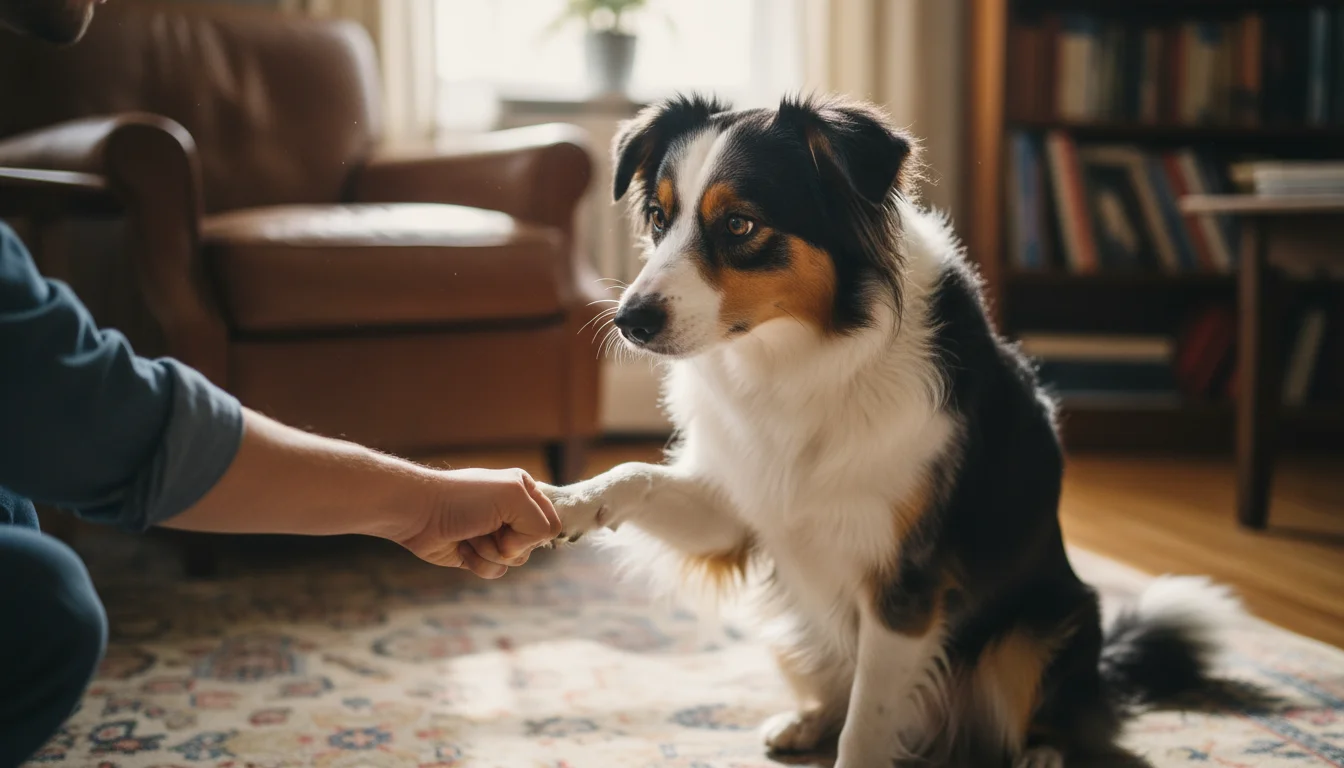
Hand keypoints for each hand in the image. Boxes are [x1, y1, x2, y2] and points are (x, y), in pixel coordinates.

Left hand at [392, 468, 560, 578]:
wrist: (420, 513)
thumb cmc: (464, 499)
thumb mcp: (513, 497)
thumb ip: (540, 523)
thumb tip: (518, 552)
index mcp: (525, 491)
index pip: (550, 524)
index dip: (533, 531)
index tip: (512, 520)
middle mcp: (513, 513)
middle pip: (534, 545)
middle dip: (510, 542)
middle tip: (488, 526)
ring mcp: (496, 535)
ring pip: (516, 561)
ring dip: (491, 552)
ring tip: (471, 534)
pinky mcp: (480, 554)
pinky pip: (497, 571)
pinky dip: (479, 563)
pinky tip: (462, 547)